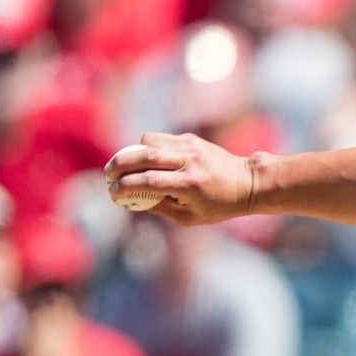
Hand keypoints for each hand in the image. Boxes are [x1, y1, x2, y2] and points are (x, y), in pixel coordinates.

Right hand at [105, 133, 257, 226]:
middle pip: (144, 156)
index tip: (113, 194)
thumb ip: (161, 208)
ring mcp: (190, 147)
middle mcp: (190, 162)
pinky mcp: (191, 138)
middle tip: (108, 175)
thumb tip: (133, 198)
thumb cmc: (219, 205)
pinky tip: (148, 161)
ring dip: (133, 154)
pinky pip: (160, 140)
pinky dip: (148, 149)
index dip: (127, 187)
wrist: (247, 182)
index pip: (149, 182)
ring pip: (149, 142)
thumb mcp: (191, 217)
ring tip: (127, 167)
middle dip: (119, 165)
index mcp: (191, 185)